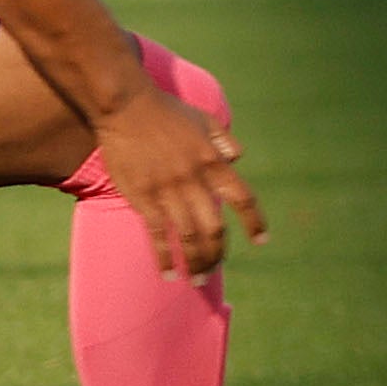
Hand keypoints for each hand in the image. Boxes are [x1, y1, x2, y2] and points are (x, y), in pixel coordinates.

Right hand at [85, 83, 264, 281]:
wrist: (125, 106)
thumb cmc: (165, 111)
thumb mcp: (202, 119)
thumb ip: (223, 139)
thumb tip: (238, 159)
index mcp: (212, 162)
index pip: (242, 199)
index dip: (254, 222)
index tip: (261, 240)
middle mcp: (194, 181)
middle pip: (214, 229)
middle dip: (217, 254)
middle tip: (215, 268)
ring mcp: (168, 191)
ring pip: (188, 238)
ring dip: (196, 263)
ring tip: (197, 279)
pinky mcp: (143, 198)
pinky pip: (158, 236)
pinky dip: (165, 258)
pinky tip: (169, 274)